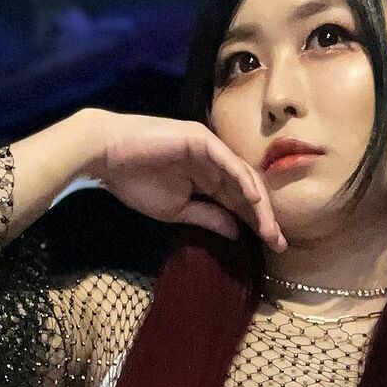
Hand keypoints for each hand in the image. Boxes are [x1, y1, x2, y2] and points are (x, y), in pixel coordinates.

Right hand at [84, 110, 286, 251]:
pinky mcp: (201, 139)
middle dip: (265, 218)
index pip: (240, 203)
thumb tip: (238, 232)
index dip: (257, 224)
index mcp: (209, 179)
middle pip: (248, 191)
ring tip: (270, 228)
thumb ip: (209, 217)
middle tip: (279, 243)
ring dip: (259, 204)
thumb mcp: (178, 210)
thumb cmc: (136, 182)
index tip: (273, 247)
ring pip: (243, 177)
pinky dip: (242, 180)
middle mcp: (214, 163)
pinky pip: (228, 162)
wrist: (107, 158)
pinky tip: (254, 200)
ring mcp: (210, 149)